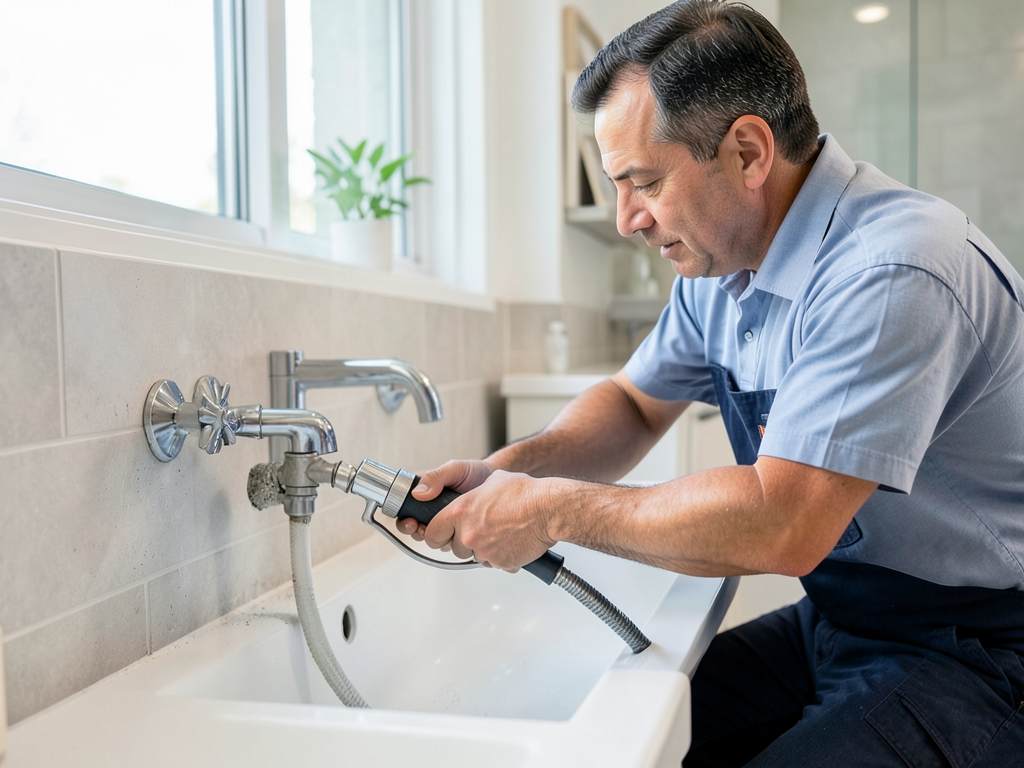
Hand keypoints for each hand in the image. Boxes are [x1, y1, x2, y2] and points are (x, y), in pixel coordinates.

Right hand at [396, 459, 493, 541]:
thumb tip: (418, 493)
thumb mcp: (455, 469)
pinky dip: (449, 541)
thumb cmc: (475, 472)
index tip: (411, 522)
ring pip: (430, 536)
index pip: (404, 506)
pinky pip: (446, 540)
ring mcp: (443, 520)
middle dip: (416, 531)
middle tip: (423, 530)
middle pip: (413, 525)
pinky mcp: (455, 530)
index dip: (404, 518)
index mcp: (425, 490)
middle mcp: (430, 507)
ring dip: (434, 537)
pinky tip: (457, 536)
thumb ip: (436, 477)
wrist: (498, 485)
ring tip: (444, 532)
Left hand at [419, 470, 558, 571]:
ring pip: (474, 557)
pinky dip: (501, 556)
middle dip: (465, 542)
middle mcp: (468, 533)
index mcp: (460, 511)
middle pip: (454, 548)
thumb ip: (472, 495)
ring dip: (483, 549)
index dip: (438, 534)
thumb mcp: (491, 481)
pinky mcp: (500, 562)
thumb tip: (468, 499)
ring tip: (500, 533)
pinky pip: (494, 563)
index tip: (442, 534)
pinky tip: (511, 541)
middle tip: (482, 529)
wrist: (548, 509)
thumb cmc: (524, 493)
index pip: (432, 533)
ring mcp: (484, 550)